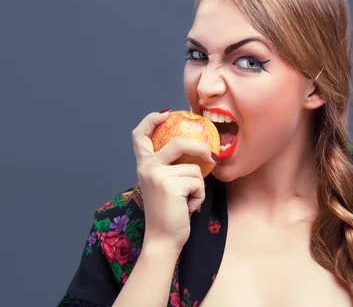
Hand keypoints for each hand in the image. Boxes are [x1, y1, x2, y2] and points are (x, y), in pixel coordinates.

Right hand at [132, 109, 217, 252]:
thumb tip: (197, 150)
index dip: (152, 119)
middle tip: (212, 158)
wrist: (163, 239)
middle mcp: (148, 167)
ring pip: (195, 168)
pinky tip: (188, 207)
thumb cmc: (169, 212)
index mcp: (144, 165)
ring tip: (187, 201)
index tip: (167, 113)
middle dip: (200, 148)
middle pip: (178, 143)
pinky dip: (199, 196)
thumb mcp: (165, 184)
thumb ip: (171, 167)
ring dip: (198, 186)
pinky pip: (198, 182)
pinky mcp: (171, 185)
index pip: (140, 135)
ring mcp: (158, 174)